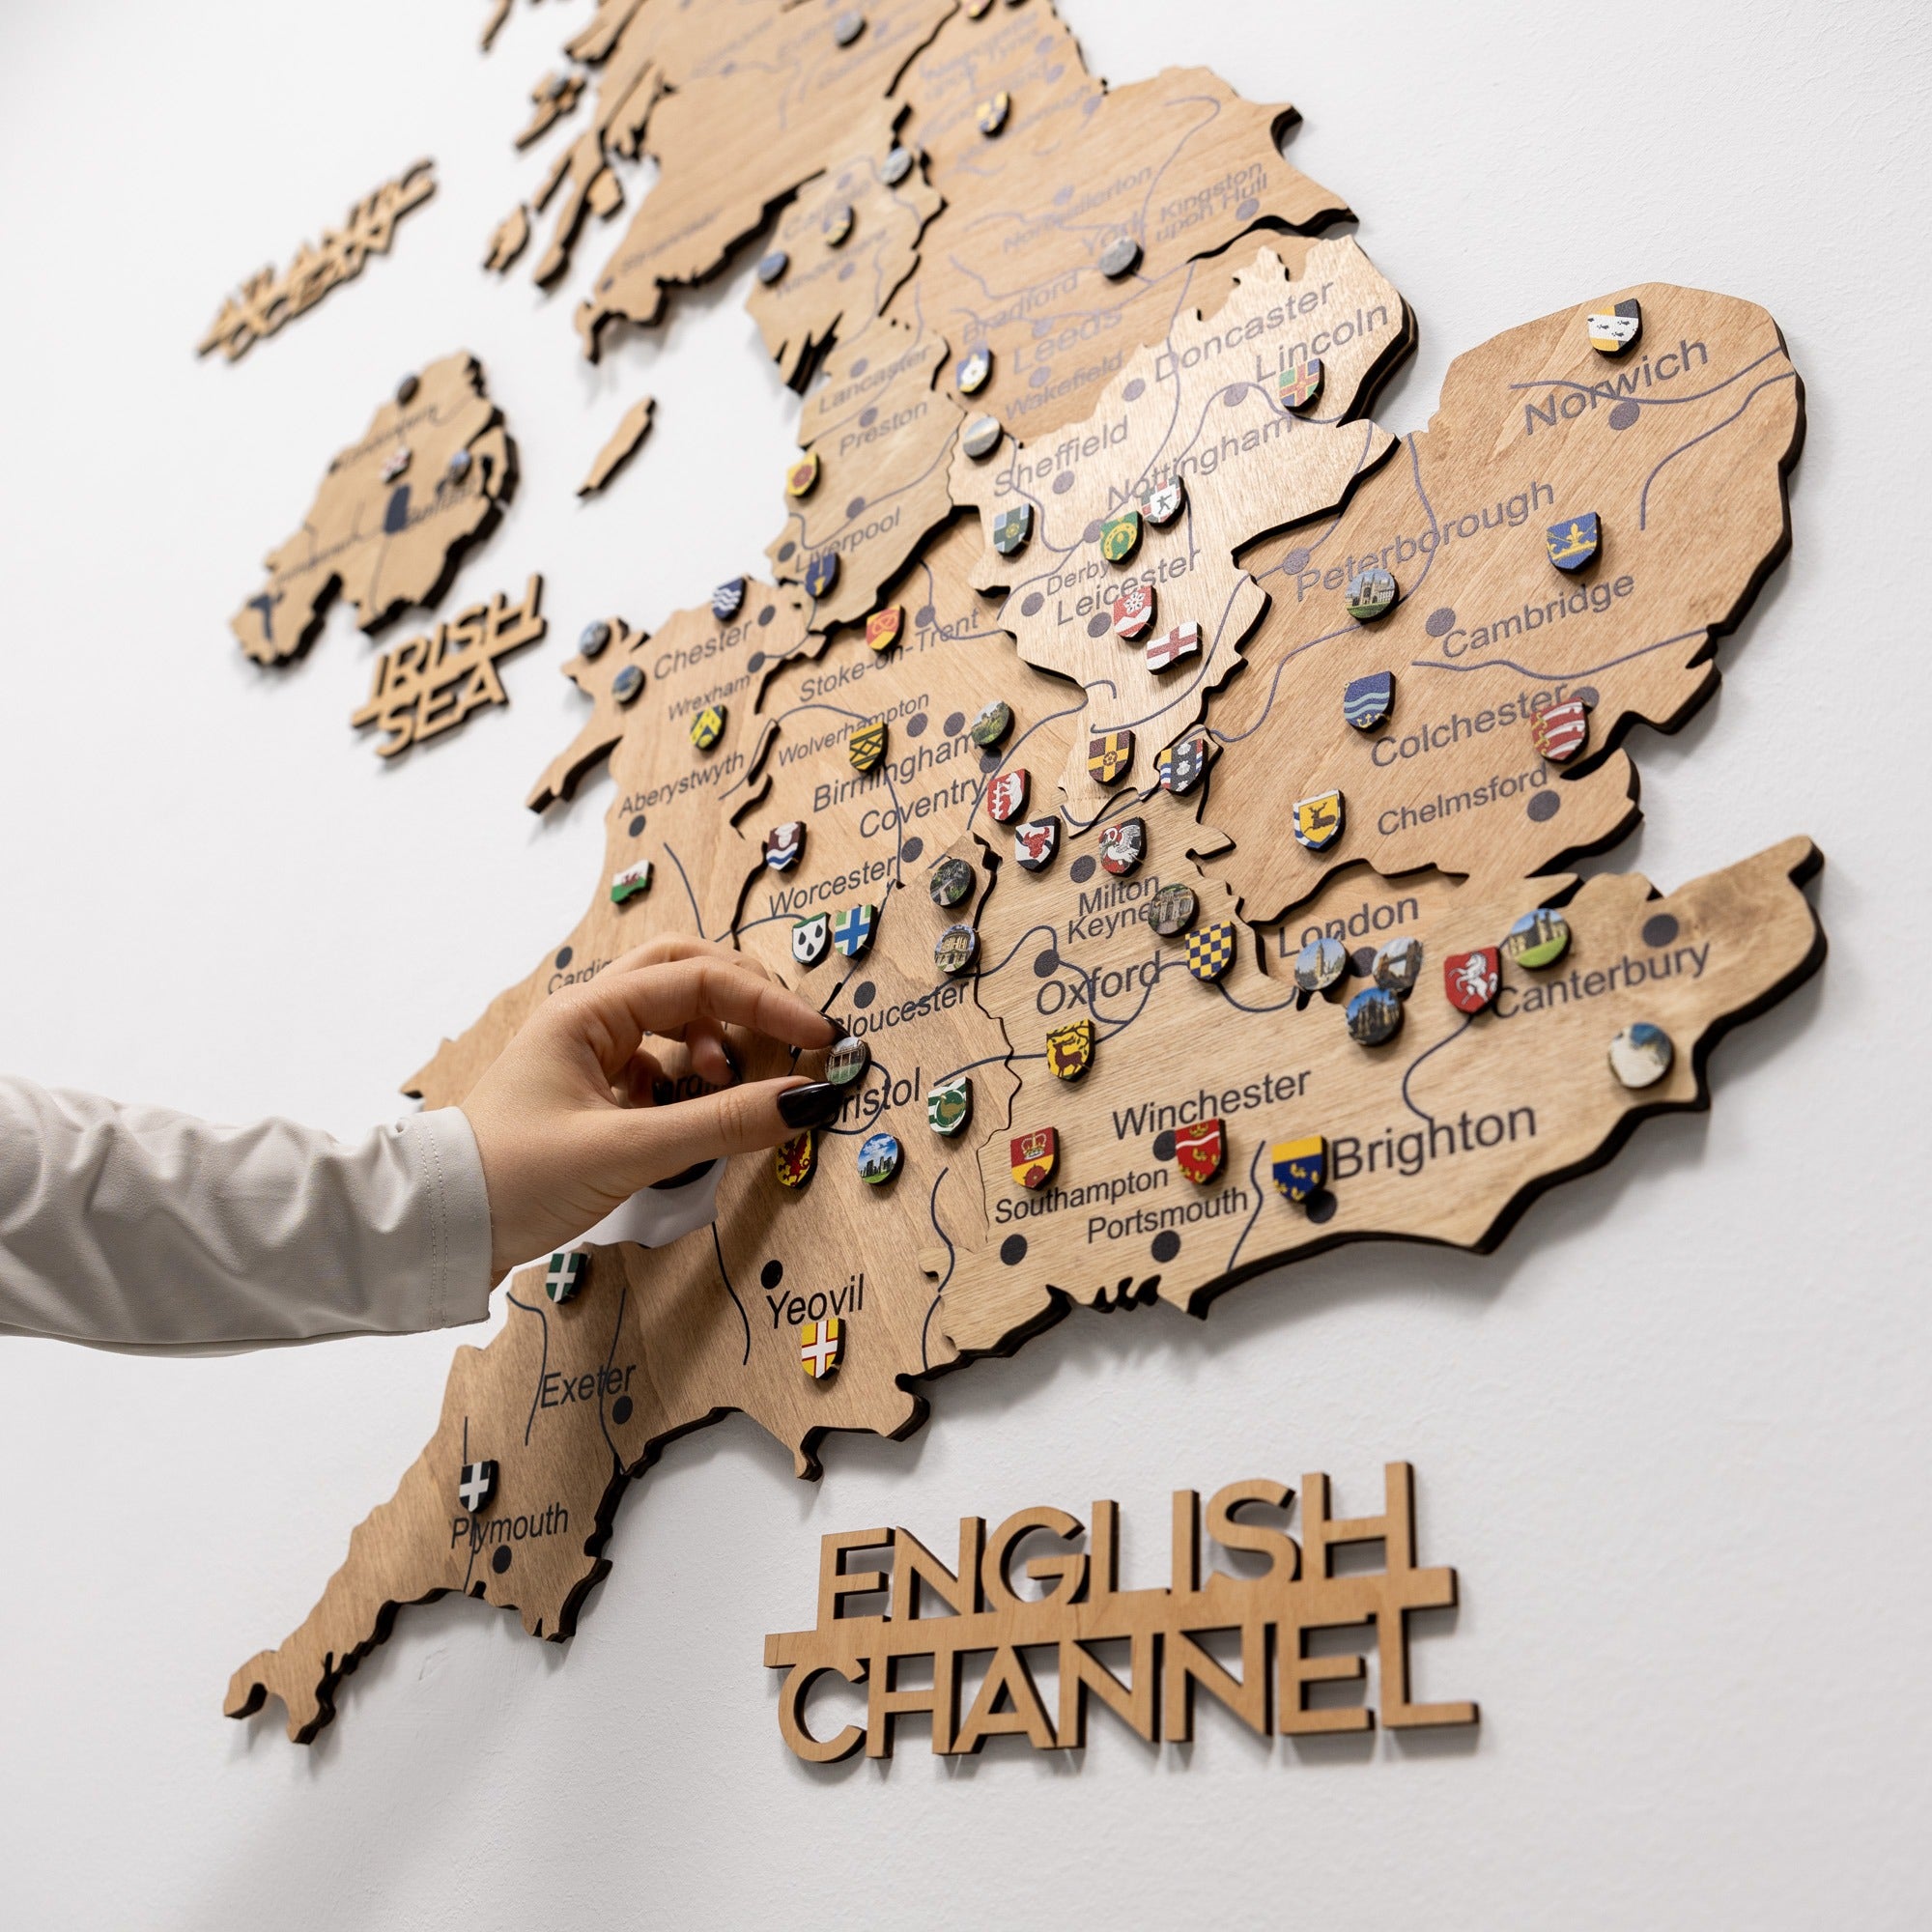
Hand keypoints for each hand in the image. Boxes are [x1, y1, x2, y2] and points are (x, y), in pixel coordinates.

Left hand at [459, 935, 844, 1280]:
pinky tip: (692, 1114)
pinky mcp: (588, 1094)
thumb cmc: (517, 1180)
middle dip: (743, 997)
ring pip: (670, 1017)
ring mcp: (586, 1054)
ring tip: (730, 1083)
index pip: (700, 979)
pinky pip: (655, 1062)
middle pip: (684, 972)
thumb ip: (722, 1123)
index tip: (820, 1037)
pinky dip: (688, 1077)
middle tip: (788, 1032)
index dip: (768, 1003)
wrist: (439, 1229)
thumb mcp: (629, 1151)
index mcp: (588, 1011)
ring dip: (714, 1037)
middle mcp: (587, 1019)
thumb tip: (807, 1101)